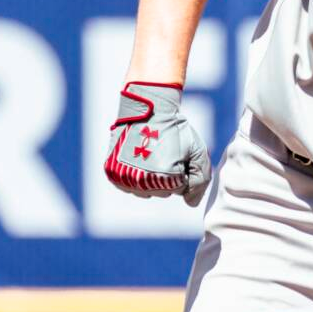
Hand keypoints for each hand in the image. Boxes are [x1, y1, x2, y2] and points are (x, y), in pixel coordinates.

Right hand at [102, 82, 210, 203]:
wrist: (148, 108)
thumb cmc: (175, 129)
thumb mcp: (197, 151)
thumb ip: (200, 180)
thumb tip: (191, 203)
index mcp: (166, 178)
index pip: (181, 189)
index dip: (184, 170)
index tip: (180, 152)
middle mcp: (143, 181)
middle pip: (163, 192)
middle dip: (169, 176)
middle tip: (166, 152)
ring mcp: (125, 178)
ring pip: (146, 191)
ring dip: (152, 178)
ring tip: (153, 155)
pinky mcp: (112, 173)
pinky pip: (128, 186)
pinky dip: (136, 177)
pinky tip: (140, 160)